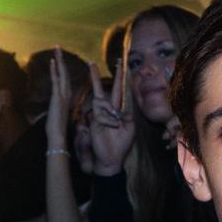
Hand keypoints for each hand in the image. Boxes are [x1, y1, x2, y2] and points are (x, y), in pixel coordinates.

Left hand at [44, 51, 72, 147]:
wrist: (58, 136)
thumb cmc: (55, 128)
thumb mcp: (54, 114)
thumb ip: (55, 107)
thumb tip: (52, 106)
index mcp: (66, 97)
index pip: (64, 79)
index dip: (62, 69)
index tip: (59, 60)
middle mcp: (66, 94)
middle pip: (65, 73)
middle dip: (62, 60)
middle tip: (58, 47)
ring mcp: (63, 95)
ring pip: (62, 73)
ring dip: (59, 60)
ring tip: (57, 48)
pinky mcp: (57, 97)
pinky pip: (56, 80)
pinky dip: (55, 70)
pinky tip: (53, 61)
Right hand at [85, 61, 136, 175]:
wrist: (112, 158)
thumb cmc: (121, 144)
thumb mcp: (130, 128)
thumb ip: (128, 115)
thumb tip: (121, 109)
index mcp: (117, 110)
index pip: (117, 91)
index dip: (118, 78)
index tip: (119, 65)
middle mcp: (106, 111)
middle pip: (100, 90)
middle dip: (95, 77)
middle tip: (91, 63)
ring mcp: (99, 116)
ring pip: (102, 103)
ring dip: (110, 111)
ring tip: (116, 125)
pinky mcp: (94, 122)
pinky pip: (101, 114)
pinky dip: (109, 120)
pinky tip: (113, 126)